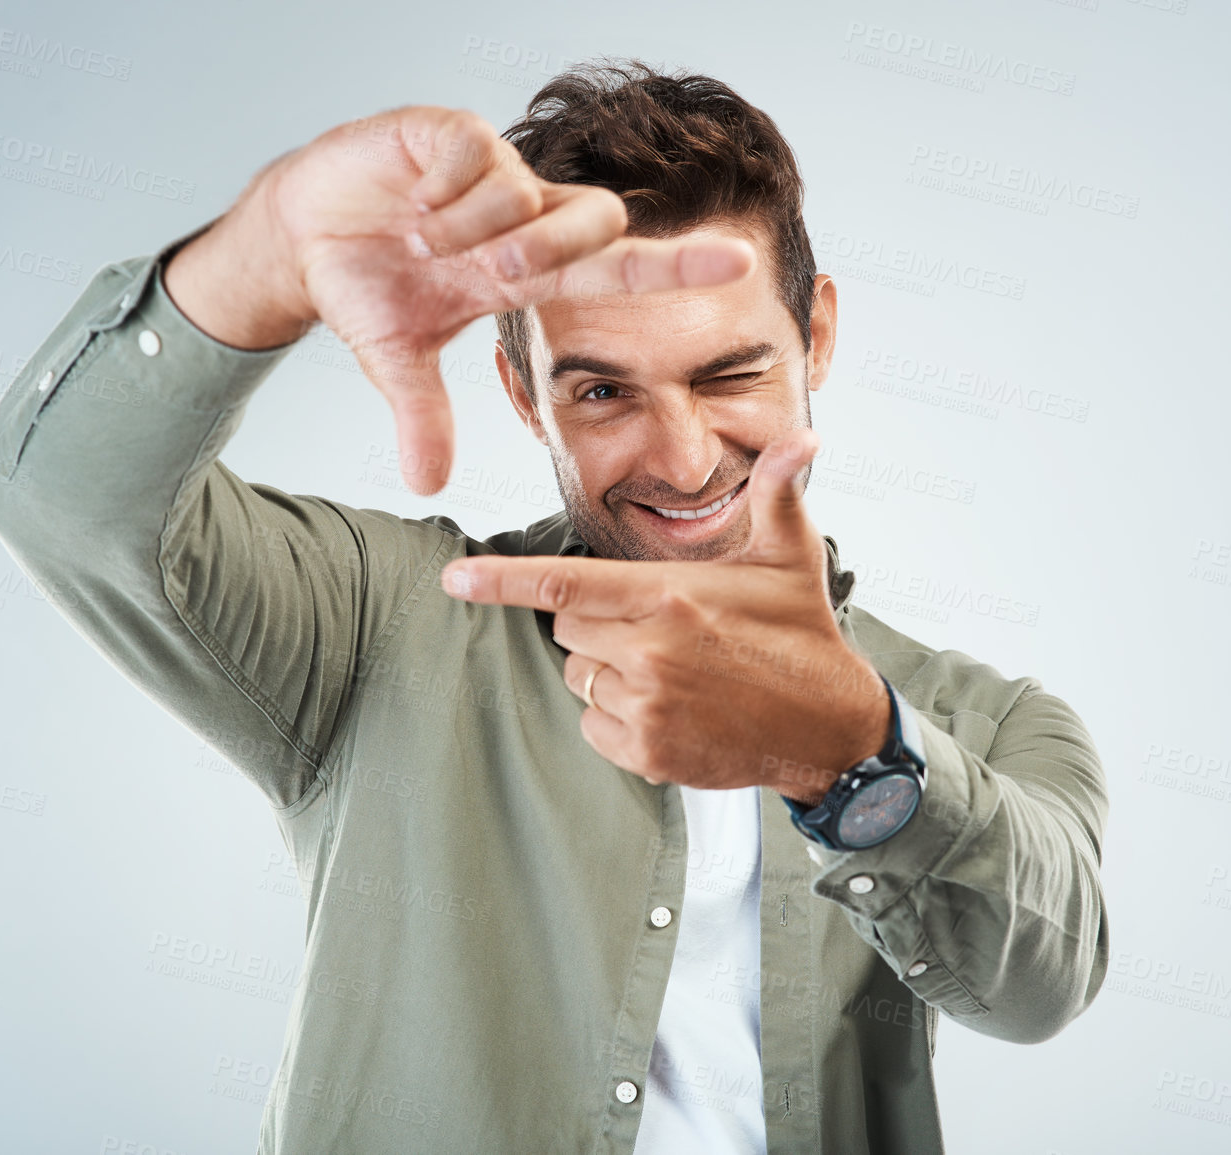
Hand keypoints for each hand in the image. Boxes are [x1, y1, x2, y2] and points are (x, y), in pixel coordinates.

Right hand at [163, 105, 755, 494]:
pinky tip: (410, 201)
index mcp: (524, 269)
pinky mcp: (449, 131)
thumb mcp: (395, 361)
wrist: (301, 232)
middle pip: (596, 222)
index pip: (617, 268)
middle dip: (545, 253)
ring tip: (418, 237)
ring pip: (529, 195)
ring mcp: (491, 171)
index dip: (676, 268)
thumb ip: (422, 417)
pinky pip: (476, 157)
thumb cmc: (364, 286)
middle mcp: (523, 214)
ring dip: (470, 230)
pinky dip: (440, 191)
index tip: (740, 265)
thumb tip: (428, 486)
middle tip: (483, 269)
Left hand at [436, 429, 888, 805]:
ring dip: (610, 671)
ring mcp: (645, 706)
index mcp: (666, 597)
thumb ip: (777, 493)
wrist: (830, 727)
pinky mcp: (647, 751)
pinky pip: (595, 726)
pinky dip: (619, 719)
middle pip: (568, 627)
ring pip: (581, 677)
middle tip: (660, 627)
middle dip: (598, 623)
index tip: (455, 578)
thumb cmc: (802, 635)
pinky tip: (670, 709)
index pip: (562, 583)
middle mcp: (648, 651)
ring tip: (674, 670)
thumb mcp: (791, 556)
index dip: (500, 581)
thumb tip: (802, 437)